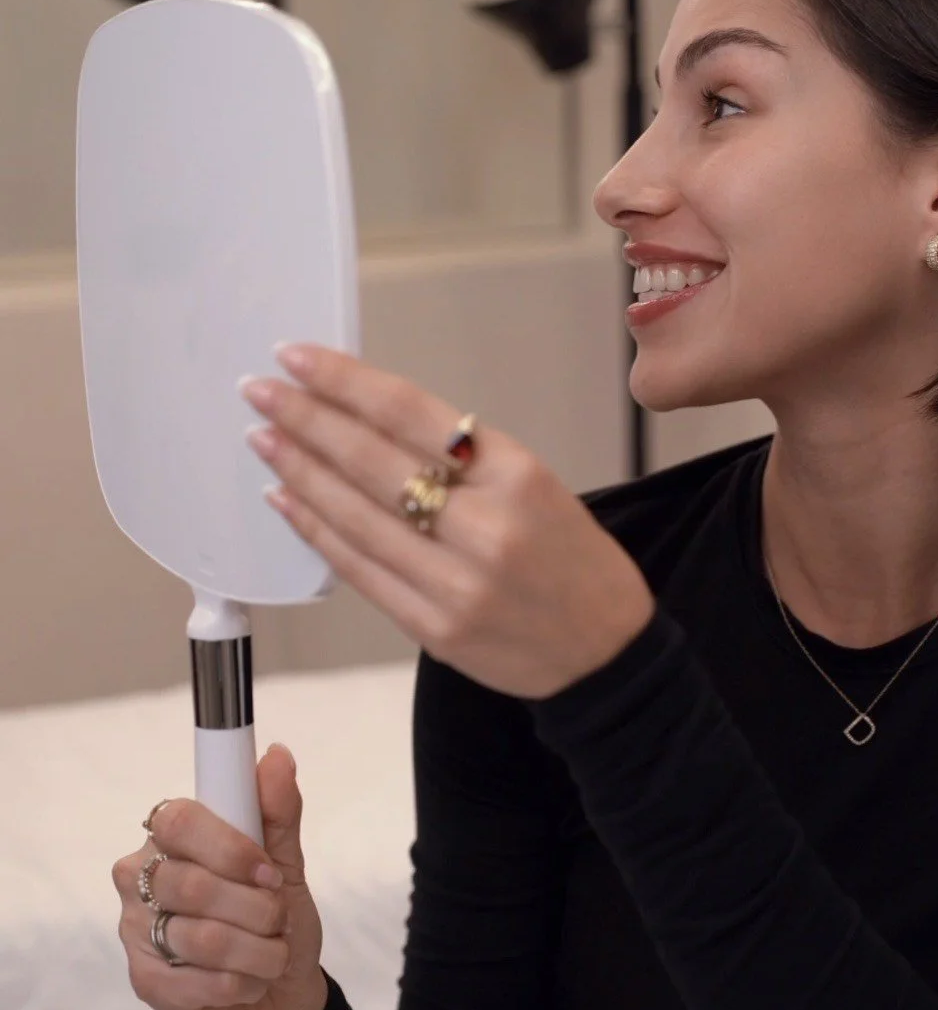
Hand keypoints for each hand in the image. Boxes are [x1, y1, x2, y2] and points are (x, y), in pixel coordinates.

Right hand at [112, 745, 327, 1009]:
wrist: (283, 991)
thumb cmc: (277, 918)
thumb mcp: (286, 862)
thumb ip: (277, 811)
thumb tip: (278, 756)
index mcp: (172, 838)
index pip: (179, 821)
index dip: (230, 849)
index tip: (269, 873)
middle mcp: (141, 879)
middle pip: (190, 885)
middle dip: (255, 909)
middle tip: (278, 918)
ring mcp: (136, 931)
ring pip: (199, 938)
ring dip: (256, 951)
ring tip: (272, 954)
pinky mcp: (145, 982)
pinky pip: (196, 983)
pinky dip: (240, 983)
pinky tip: (248, 981)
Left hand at [240, 345, 655, 698]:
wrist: (606, 651)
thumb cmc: (571, 558)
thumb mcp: (535, 483)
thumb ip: (460, 456)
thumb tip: (366, 419)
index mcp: (516, 474)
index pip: (407, 412)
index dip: (342, 381)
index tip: (295, 358)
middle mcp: (485, 526)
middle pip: (371, 461)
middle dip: (305, 420)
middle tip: (259, 392)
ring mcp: (456, 583)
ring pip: (354, 516)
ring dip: (298, 472)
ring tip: (264, 438)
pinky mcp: (433, 629)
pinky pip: (359, 570)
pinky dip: (316, 530)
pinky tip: (287, 500)